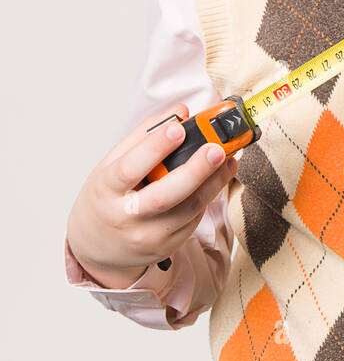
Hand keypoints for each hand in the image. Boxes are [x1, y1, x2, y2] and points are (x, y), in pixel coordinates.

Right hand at [66, 103, 236, 286]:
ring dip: (213, 183)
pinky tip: (216, 179)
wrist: (97, 247)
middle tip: (217, 148)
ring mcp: (147, 237)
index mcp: (105, 191)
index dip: (155, 148)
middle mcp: (125, 217)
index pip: (130, 168)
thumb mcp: (111, 165)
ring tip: (228, 159)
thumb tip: (179, 113)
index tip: (178, 128)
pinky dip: (207, 197)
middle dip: (195, 170)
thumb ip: (143, 136)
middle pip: (165, 196)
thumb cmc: (105, 198)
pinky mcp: (167, 247)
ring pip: (188, 209)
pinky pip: (192, 220)